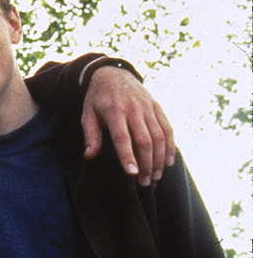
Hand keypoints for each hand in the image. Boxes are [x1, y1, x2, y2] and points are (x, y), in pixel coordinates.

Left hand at [81, 66, 174, 185]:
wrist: (113, 74)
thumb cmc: (97, 100)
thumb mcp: (87, 115)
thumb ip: (90, 136)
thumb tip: (89, 157)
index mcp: (114, 111)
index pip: (122, 138)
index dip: (128, 156)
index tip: (133, 174)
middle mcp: (134, 109)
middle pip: (144, 141)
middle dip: (146, 164)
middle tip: (145, 183)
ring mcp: (148, 107)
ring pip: (159, 136)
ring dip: (159, 159)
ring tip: (155, 177)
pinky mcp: (157, 107)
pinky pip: (167, 128)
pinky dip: (170, 146)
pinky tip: (168, 162)